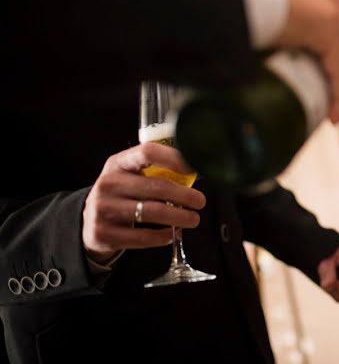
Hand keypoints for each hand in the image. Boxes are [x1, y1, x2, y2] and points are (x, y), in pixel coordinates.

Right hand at [82, 143, 205, 263]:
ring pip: (152, 212)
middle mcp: (108, 184)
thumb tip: (194, 172)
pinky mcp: (103, 234)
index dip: (174, 158)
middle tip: (200, 202)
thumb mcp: (130, 175)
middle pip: (156, 187)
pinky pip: (142, 237)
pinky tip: (172, 233)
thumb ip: (155, 171)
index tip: (193, 168)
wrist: (88, 221)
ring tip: (193, 219)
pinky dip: (163, 236)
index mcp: (118, 163)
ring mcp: (103, 209)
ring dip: (179, 217)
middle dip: (184, 195)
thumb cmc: (121, 194)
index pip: (147, 152)